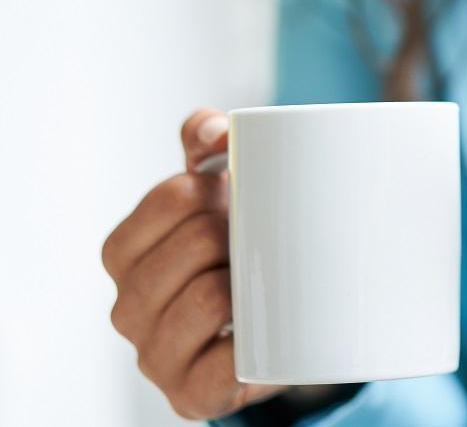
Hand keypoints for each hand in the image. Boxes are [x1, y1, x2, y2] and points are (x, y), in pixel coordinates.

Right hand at [102, 108, 286, 419]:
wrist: (280, 328)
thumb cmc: (239, 250)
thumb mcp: (220, 189)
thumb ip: (207, 141)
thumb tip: (214, 129)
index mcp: (126, 253)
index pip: (169, 199)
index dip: (213, 189)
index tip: (237, 194)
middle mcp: (129, 307)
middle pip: (192, 244)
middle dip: (234, 232)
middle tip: (259, 238)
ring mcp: (156, 356)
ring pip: (205, 297)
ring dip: (245, 282)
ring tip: (262, 281)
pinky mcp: (192, 396)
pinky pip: (219, 366)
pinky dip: (245, 345)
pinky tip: (259, 333)